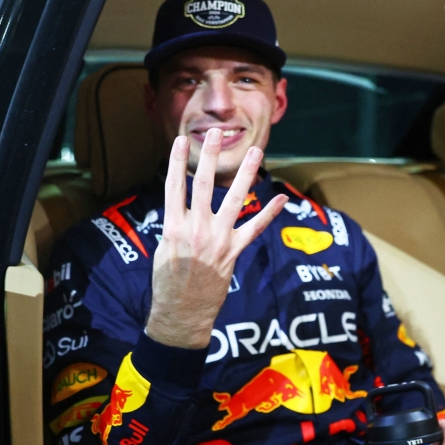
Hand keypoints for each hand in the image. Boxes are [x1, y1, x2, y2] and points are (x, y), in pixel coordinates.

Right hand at [145, 129, 287, 348]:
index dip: (178, 161)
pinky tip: (281, 198)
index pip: (174, 186)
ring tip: (256, 151)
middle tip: (216, 132)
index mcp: (174, 227)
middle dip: (209, 156)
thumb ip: (175, 225)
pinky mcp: (234, 251)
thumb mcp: (163, 250)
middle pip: (203, 185)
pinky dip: (269, 213)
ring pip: (235, 199)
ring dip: (246, 172)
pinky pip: (255, 228)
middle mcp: (197, 229)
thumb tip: (181, 209)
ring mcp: (218, 239)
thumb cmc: (168, 282)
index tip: (181, 140)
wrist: (182, 312)